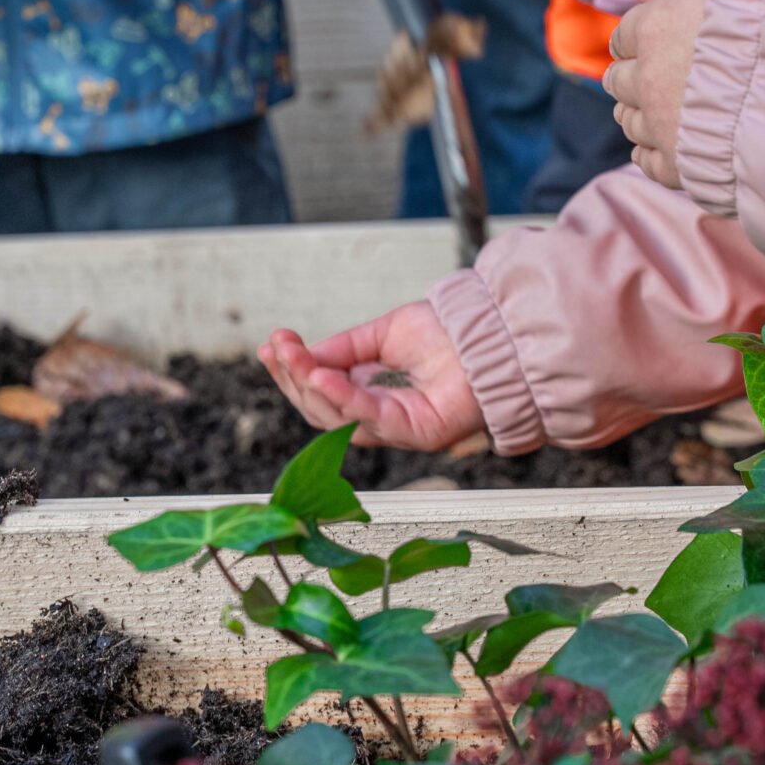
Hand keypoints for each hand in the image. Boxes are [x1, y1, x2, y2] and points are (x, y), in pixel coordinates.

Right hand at [258, 302, 483, 451]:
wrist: (492, 334)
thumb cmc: (451, 335)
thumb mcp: (383, 333)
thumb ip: (345, 348)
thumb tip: (305, 355)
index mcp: (371, 393)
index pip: (320, 391)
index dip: (292, 370)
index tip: (272, 345)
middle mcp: (378, 415)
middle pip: (319, 410)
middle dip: (292, 379)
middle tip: (275, 349)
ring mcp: (394, 427)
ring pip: (334, 418)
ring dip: (308, 385)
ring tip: (291, 356)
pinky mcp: (411, 431)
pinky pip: (366, 416)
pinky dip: (340, 396)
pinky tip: (318, 374)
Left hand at [604, 0, 728, 187]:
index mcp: (653, 28)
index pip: (623, 36)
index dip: (641, 39)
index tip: (661, 42)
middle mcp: (646, 78)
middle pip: (617, 80)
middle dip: (634, 76)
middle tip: (664, 75)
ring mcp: (659, 124)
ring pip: (628, 120)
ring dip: (641, 112)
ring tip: (672, 107)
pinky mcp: (676, 164)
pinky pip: (645, 161)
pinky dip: (652, 152)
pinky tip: (672, 142)